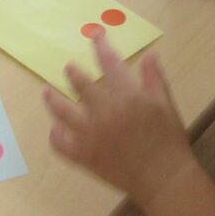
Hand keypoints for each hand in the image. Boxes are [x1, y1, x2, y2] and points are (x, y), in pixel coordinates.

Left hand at [44, 33, 197, 206]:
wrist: (163, 179)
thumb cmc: (168, 140)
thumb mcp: (166, 104)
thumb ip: (154, 78)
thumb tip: (149, 54)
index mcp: (127, 96)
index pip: (110, 63)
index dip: (101, 46)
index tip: (95, 36)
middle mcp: (104, 112)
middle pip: (80, 84)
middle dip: (73, 72)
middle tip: (69, 67)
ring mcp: (90, 135)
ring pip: (61, 111)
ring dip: (52, 98)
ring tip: (46, 91)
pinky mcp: (84, 156)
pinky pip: (60, 143)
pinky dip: (55, 134)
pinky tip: (56, 128)